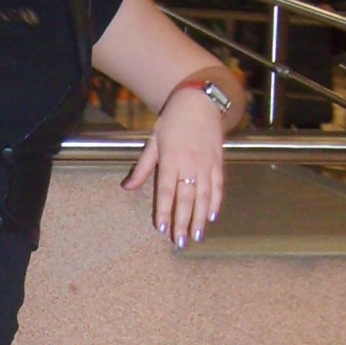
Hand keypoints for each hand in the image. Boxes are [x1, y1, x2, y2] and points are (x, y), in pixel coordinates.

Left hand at [121, 91, 227, 246]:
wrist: (199, 102)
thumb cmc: (172, 122)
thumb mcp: (153, 142)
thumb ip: (143, 168)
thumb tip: (127, 187)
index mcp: (171, 159)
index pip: (167, 191)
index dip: (165, 211)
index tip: (162, 228)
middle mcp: (190, 163)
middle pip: (186, 198)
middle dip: (183, 221)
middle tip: (180, 242)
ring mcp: (206, 164)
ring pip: (204, 196)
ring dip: (200, 218)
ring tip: (197, 236)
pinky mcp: (218, 162)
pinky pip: (218, 186)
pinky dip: (216, 202)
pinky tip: (212, 216)